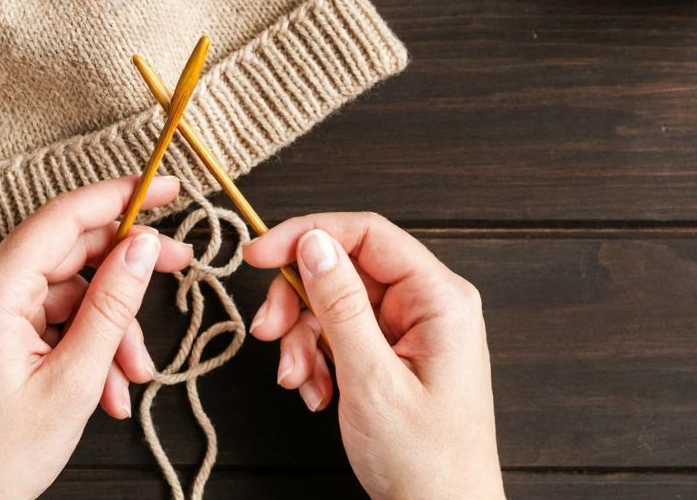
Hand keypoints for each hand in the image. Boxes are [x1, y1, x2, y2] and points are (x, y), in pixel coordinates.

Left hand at [0, 176, 192, 499]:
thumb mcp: (71, 383)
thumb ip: (111, 307)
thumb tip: (143, 247)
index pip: (65, 215)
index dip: (123, 195)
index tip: (169, 188)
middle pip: (70, 254)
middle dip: (126, 279)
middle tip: (182, 272)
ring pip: (65, 293)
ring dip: (106, 331)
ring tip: (130, 382)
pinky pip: (46, 318)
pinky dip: (80, 346)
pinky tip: (104, 389)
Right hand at [245, 213, 503, 499]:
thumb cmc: (427, 462)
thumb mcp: (372, 381)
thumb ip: (341, 306)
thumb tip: (314, 243)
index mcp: (439, 299)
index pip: (366, 233)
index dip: (307, 234)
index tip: (257, 256)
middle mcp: (427, 306)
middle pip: (343, 268)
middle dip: (299, 301)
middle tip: (267, 333)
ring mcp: (410, 331)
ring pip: (334, 304)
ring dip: (303, 340)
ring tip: (299, 382)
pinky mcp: (393, 355)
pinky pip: (340, 336)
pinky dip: (316, 361)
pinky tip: (316, 394)